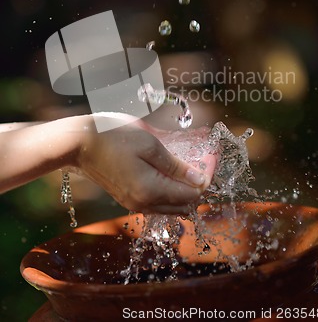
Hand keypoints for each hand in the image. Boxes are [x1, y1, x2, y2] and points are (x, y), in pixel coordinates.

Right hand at [76, 115, 215, 214]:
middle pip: (182, 207)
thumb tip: (199, 180)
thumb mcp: (150, 144)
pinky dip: (167, 194)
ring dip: (182, 193)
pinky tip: (168, 176)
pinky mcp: (126, 199)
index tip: (209, 163)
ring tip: (186, 170)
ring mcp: (133, 203)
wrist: (79, 144)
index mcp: (151, 191)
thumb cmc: (114, 137)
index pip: (190, 196)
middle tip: (200, 166)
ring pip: (169, 207)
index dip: (204, 181)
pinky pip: (155, 204)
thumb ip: (176, 165)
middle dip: (195, 190)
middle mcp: (143, 204)